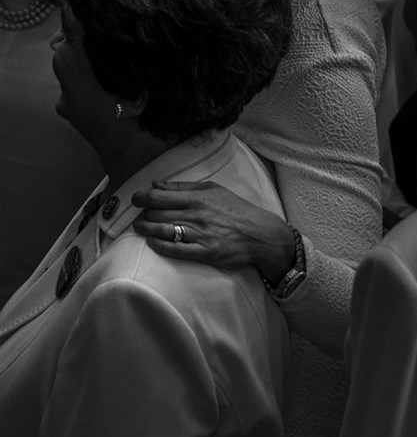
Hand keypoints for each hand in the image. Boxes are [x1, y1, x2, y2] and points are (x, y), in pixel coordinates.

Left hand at [130, 180, 295, 283]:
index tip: (136, 200)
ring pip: (161, 230)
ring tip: (142, 228)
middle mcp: (196, 215)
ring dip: (146, 229)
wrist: (259, 233)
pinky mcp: (204, 252)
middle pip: (156, 214)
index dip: (140, 198)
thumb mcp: (213, 190)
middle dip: (143, 215)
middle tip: (141, 216)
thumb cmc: (236, 210)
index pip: (158, 196)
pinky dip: (159, 245)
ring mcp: (200, 234)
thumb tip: (156, 184)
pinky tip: (153, 242)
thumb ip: (183, 187)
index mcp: (198, 198)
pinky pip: (174, 249)